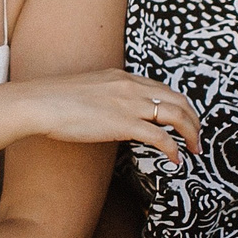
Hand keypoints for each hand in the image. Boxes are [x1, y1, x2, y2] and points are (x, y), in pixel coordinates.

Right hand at [14, 71, 199, 167]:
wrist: (40, 103)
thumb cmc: (54, 101)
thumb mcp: (88, 91)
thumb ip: (106, 98)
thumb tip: (111, 115)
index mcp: (123, 76)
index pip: (163, 88)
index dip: (179, 105)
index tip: (183, 121)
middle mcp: (131, 86)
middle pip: (178, 99)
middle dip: (193, 119)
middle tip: (197, 138)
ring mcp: (129, 104)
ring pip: (176, 115)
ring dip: (190, 134)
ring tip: (194, 150)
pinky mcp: (124, 123)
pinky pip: (160, 137)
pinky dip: (173, 149)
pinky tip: (175, 160)